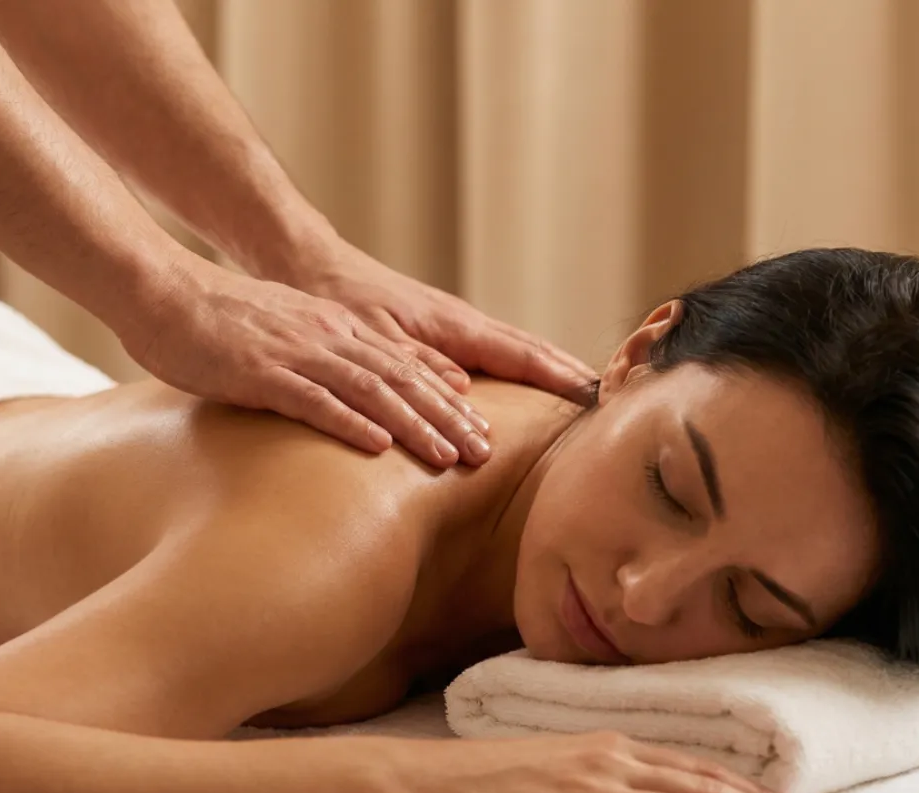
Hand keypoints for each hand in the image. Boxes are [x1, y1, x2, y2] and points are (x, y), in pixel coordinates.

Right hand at [117, 253, 496, 467]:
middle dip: (448, 418)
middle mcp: (328, 338)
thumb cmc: (217, 322)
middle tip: (485, 453)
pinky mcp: (261, 372)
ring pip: (372, 390)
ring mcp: (296, 353)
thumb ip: (322, 358)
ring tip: (448, 458)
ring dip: (414, 426)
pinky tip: (378, 448)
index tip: (480, 431)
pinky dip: (350, 423)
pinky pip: (314, 399)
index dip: (447, 400)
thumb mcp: (285, 333)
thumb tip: (350, 396)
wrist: (163, 292)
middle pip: (403, 380)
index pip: (405, 368)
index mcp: (336, 330)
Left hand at [280, 239, 597, 404]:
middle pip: (527, 351)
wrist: (311, 264)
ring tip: (580, 398)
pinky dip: (516, 368)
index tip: (596, 394)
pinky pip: (489, 354)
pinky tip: (523, 387)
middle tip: (608, 402)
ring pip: (511, 352)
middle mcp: (458, 323)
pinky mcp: (435, 333)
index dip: (557, 376)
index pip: (518, 353)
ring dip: (545, 372)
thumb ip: (414, 363)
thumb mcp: (371, 336)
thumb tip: (461, 391)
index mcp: (449, 324)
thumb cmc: (337, 298)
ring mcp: (450, 327)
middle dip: (567, 374)